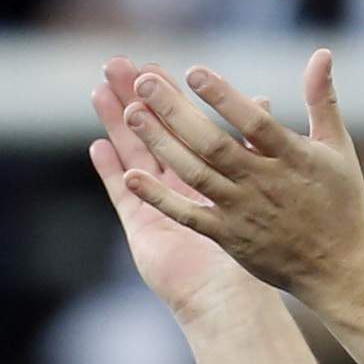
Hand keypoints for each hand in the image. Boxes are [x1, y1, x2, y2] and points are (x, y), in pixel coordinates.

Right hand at [89, 58, 264, 331]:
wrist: (235, 299)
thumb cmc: (260, 247)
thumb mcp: (265, 186)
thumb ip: (258, 145)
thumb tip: (263, 102)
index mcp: (211, 173)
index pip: (185, 125)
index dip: (169, 96)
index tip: (154, 64)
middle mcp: (183, 185)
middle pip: (153, 133)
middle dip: (136, 99)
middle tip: (116, 63)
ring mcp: (159, 205)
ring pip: (135, 155)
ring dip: (117, 125)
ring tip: (101, 92)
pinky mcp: (144, 229)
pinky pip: (125, 195)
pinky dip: (111, 171)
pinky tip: (98, 146)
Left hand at [109, 50, 363, 308]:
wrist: (339, 268)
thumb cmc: (340, 201)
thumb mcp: (337, 147)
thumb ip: (322, 99)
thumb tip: (321, 53)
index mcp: (293, 158)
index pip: (254, 123)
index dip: (224, 97)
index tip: (194, 71)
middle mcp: (264, 183)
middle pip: (213, 144)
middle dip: (176, 112)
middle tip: (143, 82)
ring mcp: (243, 211)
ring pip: (195, 174)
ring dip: (161, 144)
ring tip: (131, 113)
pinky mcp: (229, 237)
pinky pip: (188, 216)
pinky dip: (159, 197)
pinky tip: (129, 175)